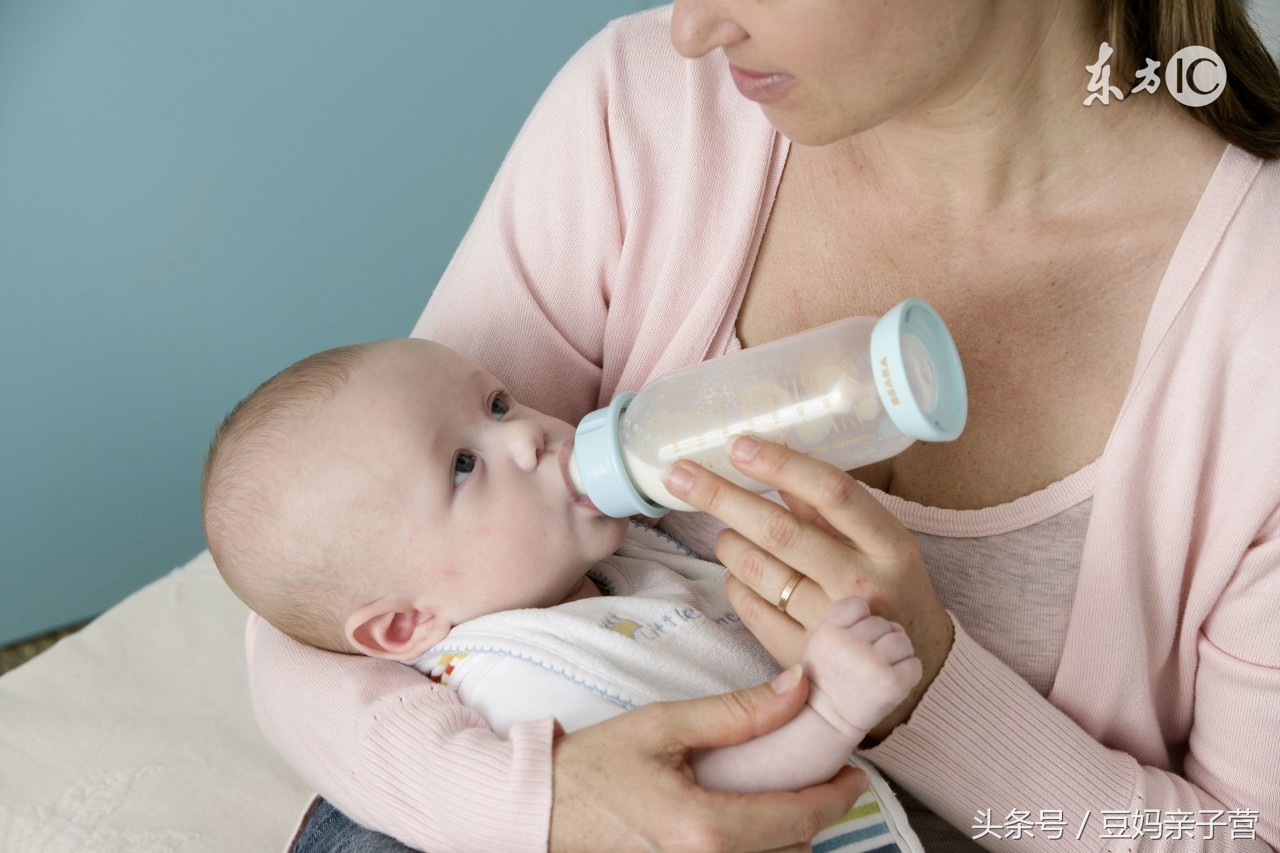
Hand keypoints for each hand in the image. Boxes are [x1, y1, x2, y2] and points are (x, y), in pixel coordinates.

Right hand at [549, 670, 866, 851]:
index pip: (799, 818)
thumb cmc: (592, 765)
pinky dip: (760, 849)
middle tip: (822, 775)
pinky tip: (750, 820)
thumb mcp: (663, 725)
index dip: (837, 795)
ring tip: (788, 795)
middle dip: (816, 814)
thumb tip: (799, 687)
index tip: (854, 771)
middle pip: (794, 850)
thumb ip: (737, 712)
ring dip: (791, 835)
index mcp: (707, 828)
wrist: (536, 809)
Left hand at [663, 436, 953, 737]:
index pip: (831, 493)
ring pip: (754, 568)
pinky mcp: (800, 657)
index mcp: (888, 545)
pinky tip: (742, 575)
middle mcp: (861, 585)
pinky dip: (734, 582)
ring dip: (728, 541)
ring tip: (729, 534)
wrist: (910, 669)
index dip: (781, 465)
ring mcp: (828, 625)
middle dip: (720, 496)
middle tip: (679, 473)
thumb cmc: (888, 587)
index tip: (738, 446)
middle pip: (778, 531)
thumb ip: (827, 506)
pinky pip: (746, 606)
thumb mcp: (879, 541)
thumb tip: (768, 458)